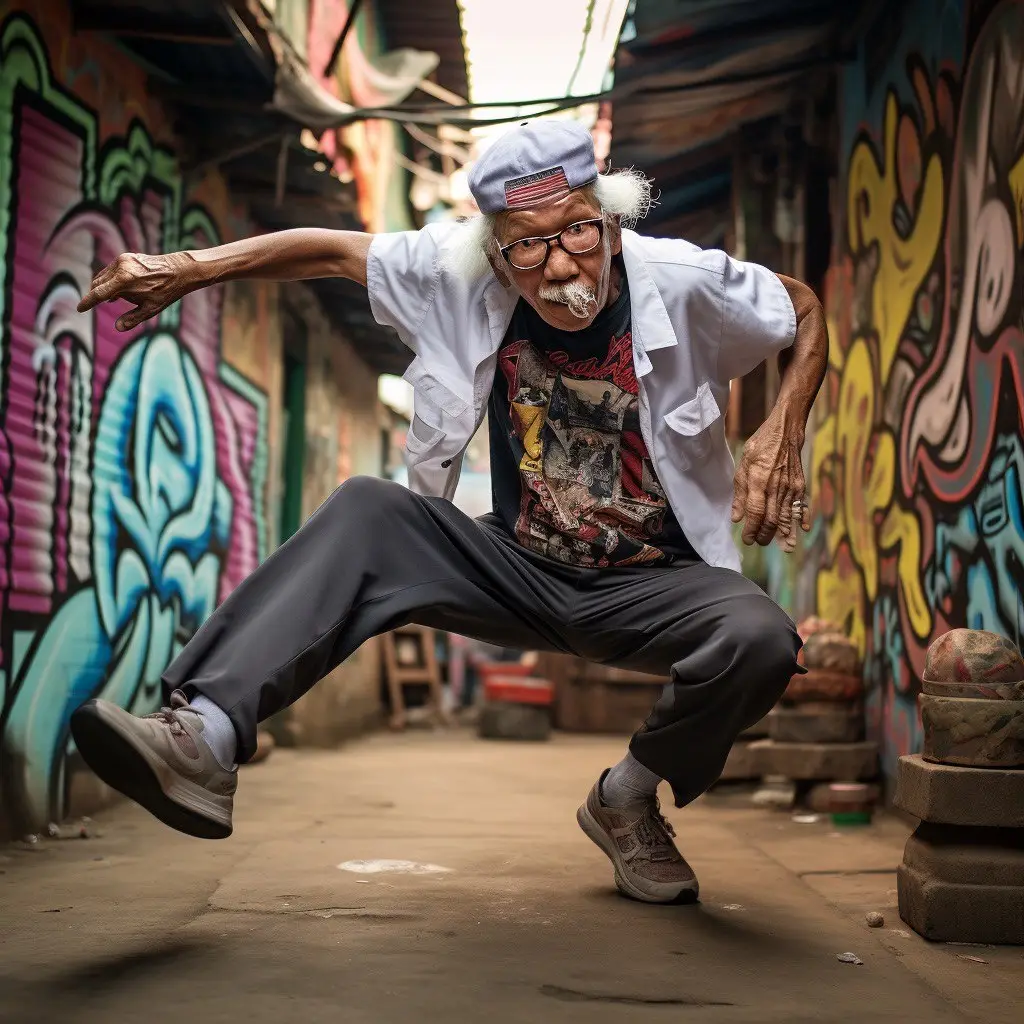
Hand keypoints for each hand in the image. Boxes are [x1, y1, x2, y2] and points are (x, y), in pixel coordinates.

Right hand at [77, 250, 201, 330]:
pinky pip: (111, 271)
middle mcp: (120, 267)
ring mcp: (123, 260)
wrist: (180, 270)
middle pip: (98, 284)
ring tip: (117, 299)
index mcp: (124, 281)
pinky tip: (120, 291)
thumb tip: (118, 327)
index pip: (99, 293)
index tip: (80, 309)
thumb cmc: (166, 291)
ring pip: (103, 277)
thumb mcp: (150, 309)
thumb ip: (133, 319)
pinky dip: (111, 281)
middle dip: (98, 295)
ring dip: (105, 288)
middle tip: (103, 305)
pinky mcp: (126, 257)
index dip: (88, 302)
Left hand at [731, 412, 807, 548]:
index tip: (747, 539)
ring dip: (785, 533)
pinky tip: (803, 529)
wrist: (786, 431)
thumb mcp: (743, 465)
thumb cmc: (761, 446)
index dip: (751, 529)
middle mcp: (776, 487)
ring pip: (787, 516)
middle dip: (765, 535)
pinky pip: (802, 505)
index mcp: (759, 482)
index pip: (755, 513)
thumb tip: (737, 517)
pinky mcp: (800, 485)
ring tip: (783, 547)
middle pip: (772, 519)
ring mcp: (791, 487)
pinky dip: (803, 519)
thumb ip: (740, 493)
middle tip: (759, 543)